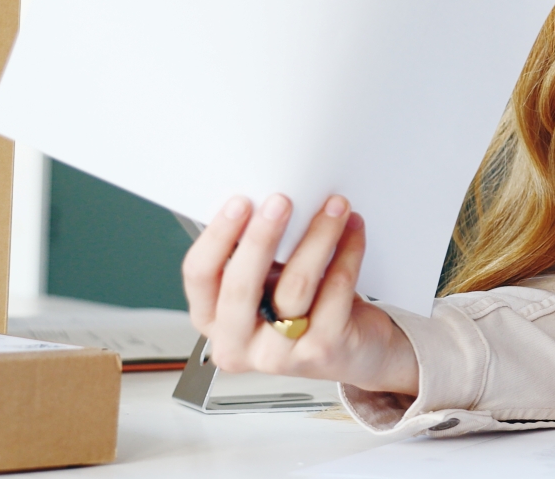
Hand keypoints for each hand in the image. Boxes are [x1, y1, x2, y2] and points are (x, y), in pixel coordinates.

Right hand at [181, 193, 419, 394]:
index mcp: (213, 321)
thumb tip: (267, 201)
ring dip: (317, 236)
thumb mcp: (267, 283)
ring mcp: (280, 354)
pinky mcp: (323, 349)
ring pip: (296, 285)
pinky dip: (348, 251)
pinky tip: (354, 229)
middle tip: (282, 201)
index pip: (199, 277)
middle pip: (241, 287)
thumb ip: (257, 254)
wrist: (355, 349)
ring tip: (333, 207)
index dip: (217, 237)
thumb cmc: (304, 309)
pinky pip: (336, 289)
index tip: (240, 202)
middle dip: (262, 236)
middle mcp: (239, 344)